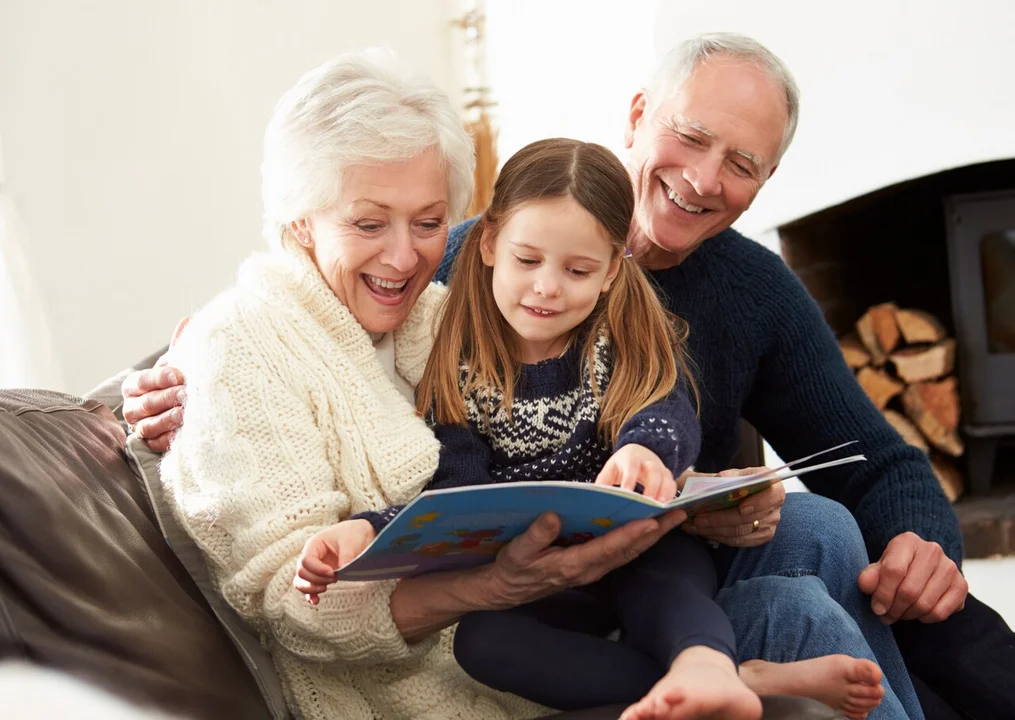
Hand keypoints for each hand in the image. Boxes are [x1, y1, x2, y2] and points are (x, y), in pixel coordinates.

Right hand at [121, 317, 189, 451]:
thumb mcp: (179, 365)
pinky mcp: (149, 445)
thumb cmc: (177, 384)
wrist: (184, 411)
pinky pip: (154, 445)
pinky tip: (181, 435)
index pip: (142, 381)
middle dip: (166, 398)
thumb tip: (188, 321)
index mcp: (135, 385)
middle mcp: (132, 407)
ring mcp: (139, 428)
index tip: (179, 374)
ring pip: (147, 425)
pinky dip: (167, 440)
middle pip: (145, 403)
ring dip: (166, 419)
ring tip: (185, 414)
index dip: (159, 378)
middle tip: (186, 393)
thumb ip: (181, 347)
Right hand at [294, 519, 376, 605]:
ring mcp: (313, 567)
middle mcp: (310, 556)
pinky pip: (308, 588)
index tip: (333, 572)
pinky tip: (316, 601)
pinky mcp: (319, 576)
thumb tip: (342, 570)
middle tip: (335, 578)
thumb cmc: (353, 534)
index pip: (306, 560)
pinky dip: (310, 595)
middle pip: (302, 572)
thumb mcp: (351, 542)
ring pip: (300, 581)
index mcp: (314, 544)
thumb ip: (346, 556)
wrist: (360, 535)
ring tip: (325, 589)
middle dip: (316, 579)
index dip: (317, 570)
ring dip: (311, 588)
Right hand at [481, 509, 686, 609]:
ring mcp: (593, 570)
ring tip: (673, 519)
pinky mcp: (591, 566)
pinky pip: (621, 553)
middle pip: (629, 550)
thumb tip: (553, 516)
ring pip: (629, 553)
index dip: (631, 534)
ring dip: (652, 536)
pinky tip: (649, 529)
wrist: (508, 590)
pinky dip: (639, 540)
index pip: (609, 547)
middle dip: (655, 533)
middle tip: (679, 514)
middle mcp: (590, 569)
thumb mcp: (518, 550)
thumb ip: (536, 535)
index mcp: (574, 564)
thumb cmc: (513, 568)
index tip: (651, 521)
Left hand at [596, 444, 676, 501]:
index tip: (627, 493)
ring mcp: (660, 468)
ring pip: (666, 478)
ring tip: (662, 507)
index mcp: (630, 458)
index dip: (630, 480)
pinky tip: (668, 507)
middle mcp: (648, 461)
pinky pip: (672, 484)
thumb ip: (603, 482)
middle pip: (653, 471)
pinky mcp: (667, 476)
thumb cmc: (622, 465)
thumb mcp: (610, 469)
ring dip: (665, 492)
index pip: (631, 468)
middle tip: (649, 502)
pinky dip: (672, 495)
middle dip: (652, 487)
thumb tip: (595, 497)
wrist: (639, 451)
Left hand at [682, 467, 784, 546]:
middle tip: (698, 518)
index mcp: (773, 485)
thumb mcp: (732, 474)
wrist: (738, 493)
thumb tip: (719, 481)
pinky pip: (738, 541)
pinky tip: (702, 531)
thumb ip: (727, 477)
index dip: (758, 502)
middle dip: (721, 519)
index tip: (741, 508)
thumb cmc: (735, 481)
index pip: (773, 495)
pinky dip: (718, 536)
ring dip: (714, 529)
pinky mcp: (761, 537)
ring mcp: (769, 523)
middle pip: (750, 518)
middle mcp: (775, 505)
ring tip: (694, 524)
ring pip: (740, 532)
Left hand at [857, 532, 966, 623]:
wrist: (922, 565)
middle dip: (894, 609)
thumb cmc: (896, 567)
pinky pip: (941, 612)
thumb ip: (870, 575)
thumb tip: (865, 585)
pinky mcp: (962, 585)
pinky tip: (917, 613)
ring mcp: (950, 567)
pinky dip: (925, 618)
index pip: (893, 571)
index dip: (883, 594)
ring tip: (898, 614)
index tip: (876, 608)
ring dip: (907, 615)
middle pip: (910, 590)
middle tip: (886, 616)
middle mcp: (932, 550)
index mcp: (908, 541)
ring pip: (925, 604)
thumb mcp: (879, 567)